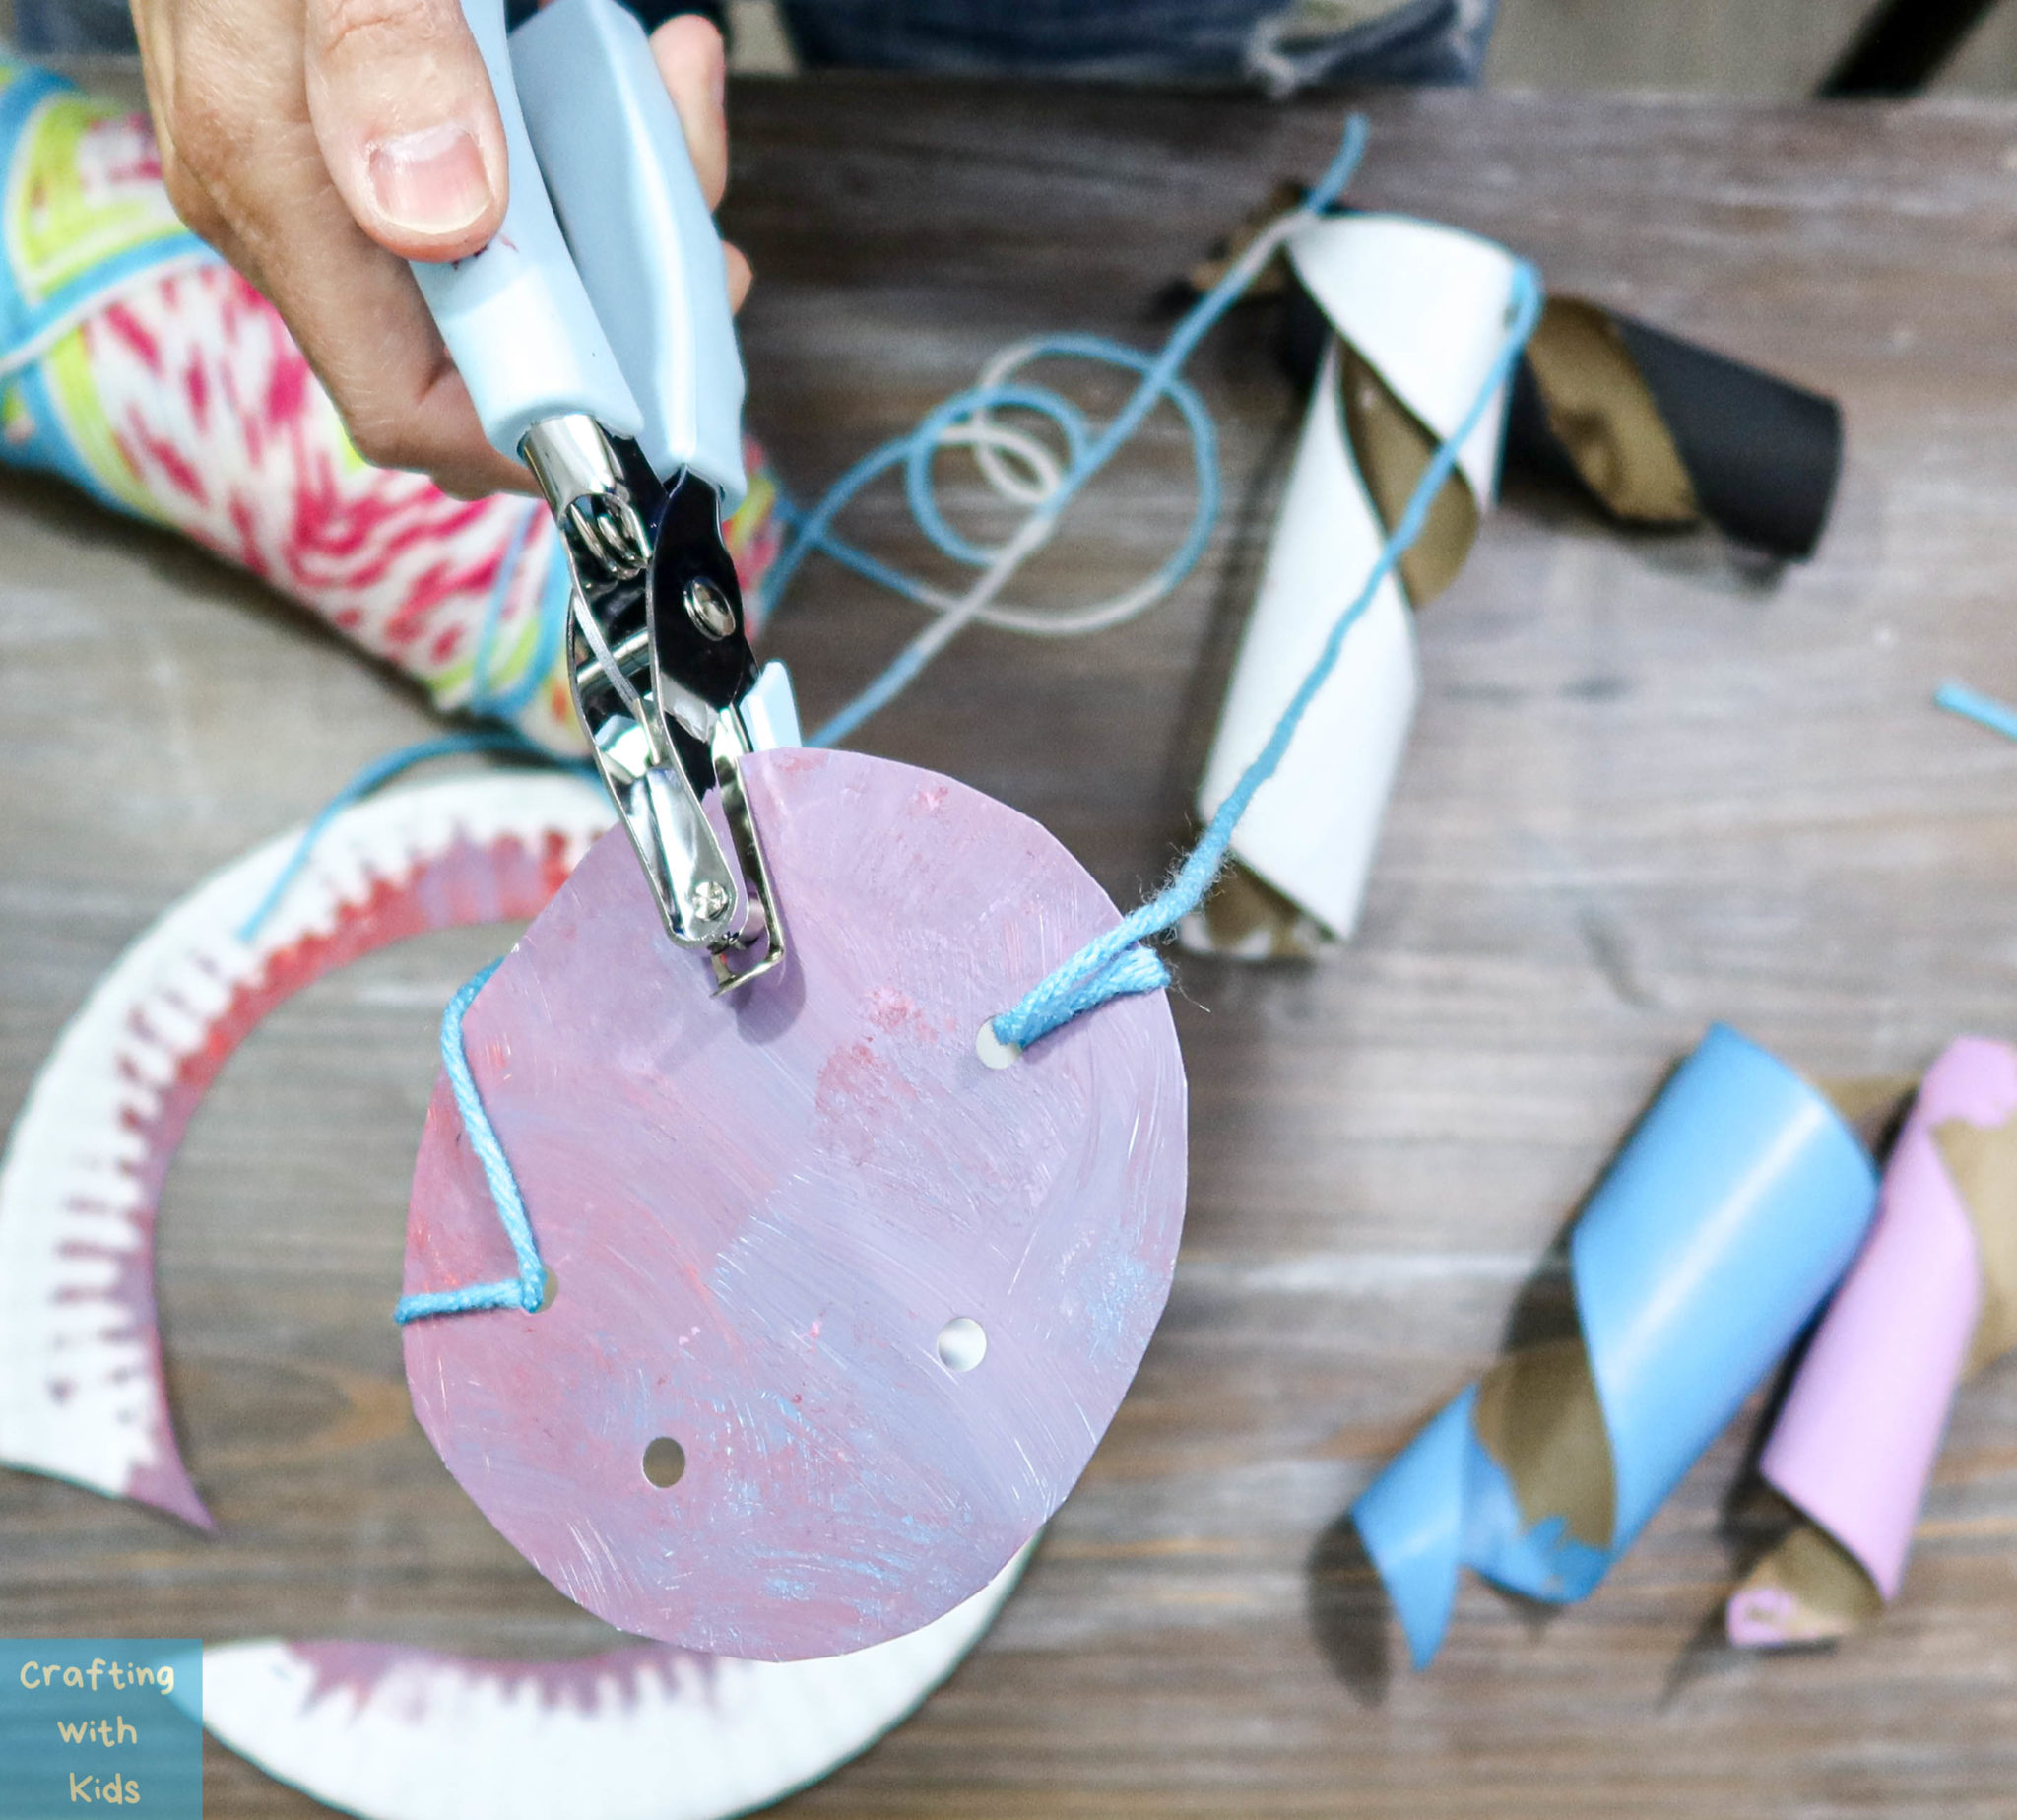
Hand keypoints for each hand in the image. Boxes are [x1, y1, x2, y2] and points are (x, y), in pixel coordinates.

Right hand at [132, 1, 751, 498]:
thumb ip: (379, 57)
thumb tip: (443, 219)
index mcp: (274, 189)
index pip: (408, 408)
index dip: (537, 432)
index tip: (655, 393)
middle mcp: (298, 210)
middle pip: (484, 345)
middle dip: (612, 313)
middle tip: (706, 235)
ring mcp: (330, 175)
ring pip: (506, 266)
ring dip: (617, 213)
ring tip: (680, 99)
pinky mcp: (366, 131)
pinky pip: (491, 187)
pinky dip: (577, 145)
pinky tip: (635, 68)